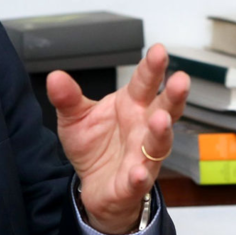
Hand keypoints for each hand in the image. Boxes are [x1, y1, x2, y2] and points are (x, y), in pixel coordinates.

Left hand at [46, 44, 189, 233]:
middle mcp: (143, 128)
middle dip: (173, 95)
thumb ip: (67, 98)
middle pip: (164, 109)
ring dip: (161, 133)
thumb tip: (55, 76)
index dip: (153, 68)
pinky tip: (138, 173)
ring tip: (160, 120)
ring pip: (158, 144)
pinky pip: (139, 180)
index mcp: (131, 105)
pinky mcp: (133, 183)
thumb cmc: (93, 145)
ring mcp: (143, 156)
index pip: (144, 83)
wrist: (93, 183)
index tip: (159, 50)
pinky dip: (140, 176)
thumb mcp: (74, 117)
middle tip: (180, 80)